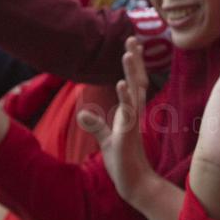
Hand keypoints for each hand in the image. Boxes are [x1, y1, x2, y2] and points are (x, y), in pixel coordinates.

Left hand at [79, 38, 160, 205]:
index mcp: (130, 111)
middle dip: (135, 59)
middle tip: (133, 38)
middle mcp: (135, 112)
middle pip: (137, 80)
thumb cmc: (122, 161)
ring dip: (132, 71)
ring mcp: (133, 121)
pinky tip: (121, 82)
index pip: (133, 82)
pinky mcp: (128, 132)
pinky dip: (125, 96)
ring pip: (135, 90)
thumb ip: (96, 125)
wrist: (134, 182)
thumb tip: (82, 114)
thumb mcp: (105, 139)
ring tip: (128, 52)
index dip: (133, 64)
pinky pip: (128, 111)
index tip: (132, 46)